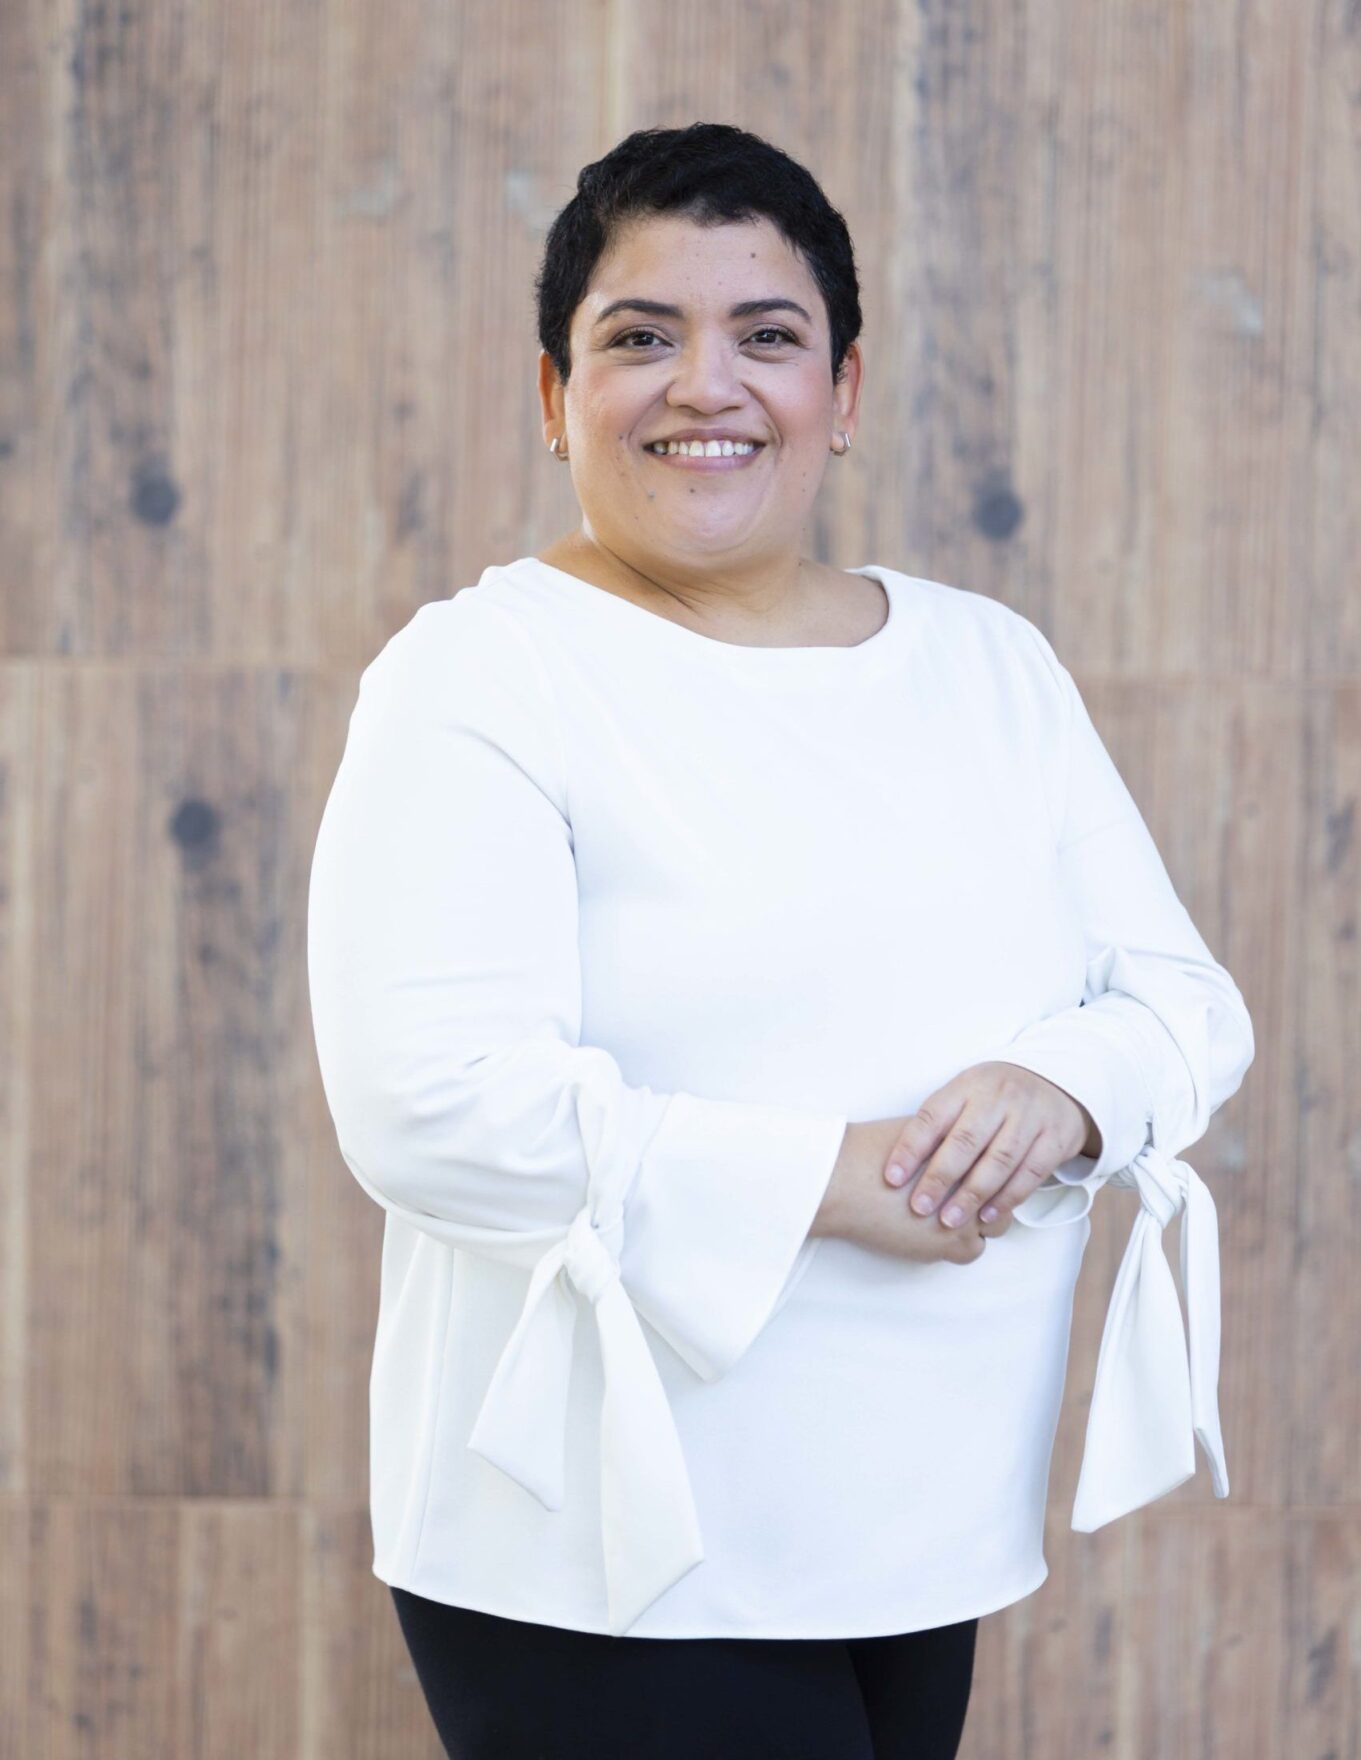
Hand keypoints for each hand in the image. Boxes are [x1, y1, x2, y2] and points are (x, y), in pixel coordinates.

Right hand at [811, 1120, 1013, 1263]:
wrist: (842, 1180)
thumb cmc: (868, 1152)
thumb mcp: (916, 1131)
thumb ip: (944, 1138)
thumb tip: (957, 1145)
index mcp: (968, 1148)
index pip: (1001, 1163)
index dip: (991, 1171)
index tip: (981, 1176)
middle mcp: (976, 1179)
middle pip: (1003, 1194)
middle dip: (989, 1198)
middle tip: (967, 1198)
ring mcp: (967, 1212)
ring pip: (994, 1226)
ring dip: (977, 1223)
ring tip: (950, 1217)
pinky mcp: (949, 1243)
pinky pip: (972, 1251)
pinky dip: (957, 1245)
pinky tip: (936, 1233)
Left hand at [882, 1062, 1098, 1228]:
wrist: (1054, 1084)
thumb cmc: (994, 1099)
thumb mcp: (965, 1096)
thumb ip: (939, 1124)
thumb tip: (898, 1165)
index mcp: (968, 1085)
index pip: (933, 1116)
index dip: (910, 1148)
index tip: (891, 1178)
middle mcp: (999, 1097)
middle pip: (966, 1140)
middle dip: (939, 1177)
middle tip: (919, 1208)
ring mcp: (1031, 1116)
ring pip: (999, 1160)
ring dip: (972, 1194)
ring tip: (949, 1220)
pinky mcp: (1056, 1138)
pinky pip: (1030, 1172)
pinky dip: (1008, 1197)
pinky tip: (988, 1216)